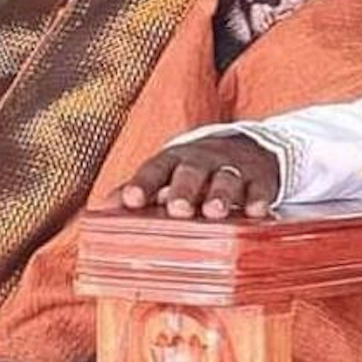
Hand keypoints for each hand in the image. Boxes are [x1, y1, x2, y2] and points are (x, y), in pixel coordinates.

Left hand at [106, 134, 278, 220]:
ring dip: (219, 195)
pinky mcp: (260, 178)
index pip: (155, 168)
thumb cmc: (196, 169)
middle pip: (191, 171)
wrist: (248, 148)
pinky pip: (260, 188)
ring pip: (226, 179)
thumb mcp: (168, 173)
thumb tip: (101, 209)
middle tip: (177, 209)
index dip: (142, 183)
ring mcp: (233, 168)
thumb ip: (140, 190)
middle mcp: (202, 160)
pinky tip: (256, 212)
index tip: (130, 200)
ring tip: (213, 212)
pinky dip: (258, 199)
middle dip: (183, 189)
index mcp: (175, 160)